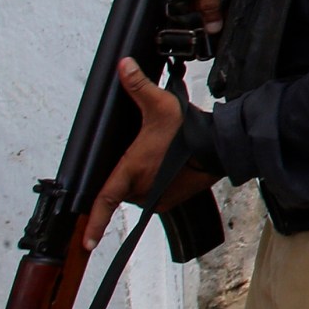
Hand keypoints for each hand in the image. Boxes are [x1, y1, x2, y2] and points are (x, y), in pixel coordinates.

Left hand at [73, 59, 219, 268]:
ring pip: (138, 191)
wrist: (220, 147)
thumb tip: (123, 65)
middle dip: (129, 172)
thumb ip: (138, 86)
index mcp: (133, 170)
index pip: (105, 200)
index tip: (87, 242)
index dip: (94, 223)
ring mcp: (157, 198)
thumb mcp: (160, 104)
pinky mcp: (170, 202)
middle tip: (147, 151)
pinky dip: (156, 183)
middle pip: (121, 186)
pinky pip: (154, 195)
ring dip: (143, 179)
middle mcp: (143, 189)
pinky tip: (168, 166)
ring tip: (160, 158)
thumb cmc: (190, 130)